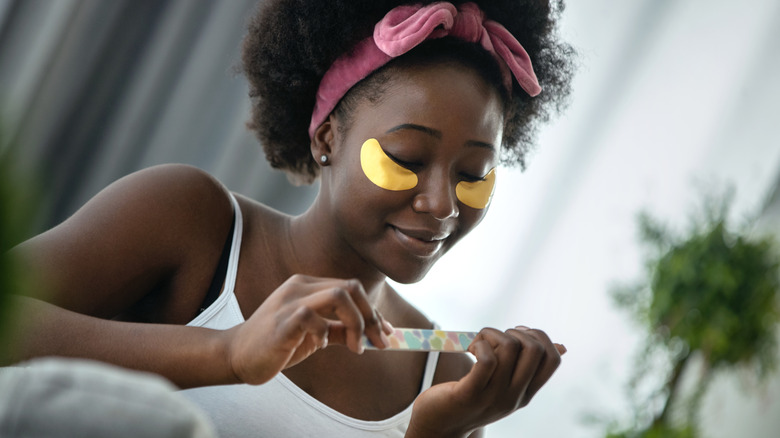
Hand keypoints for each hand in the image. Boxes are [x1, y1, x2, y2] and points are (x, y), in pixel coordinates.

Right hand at [223, 274, 392, 384]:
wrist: (236, 355)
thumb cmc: (277, 345)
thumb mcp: (314, 335)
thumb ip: (339, 330)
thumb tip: (371, 335)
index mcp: (308, 286)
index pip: (351, 288)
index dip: (374, 311)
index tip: (387, 333)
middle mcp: (300, 286)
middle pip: (351, 287)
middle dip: (372, 316)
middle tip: (380, 342)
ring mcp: (289, 301)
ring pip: (339, 295)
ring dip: (356, 323)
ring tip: (356, 347)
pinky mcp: (281, 320)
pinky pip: (313, 317)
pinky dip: (325, 333)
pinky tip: (320, 346)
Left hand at [407, 326, 564, 436]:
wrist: (439, 427)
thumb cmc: (471, 398)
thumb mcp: (503, 386)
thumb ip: (525, 369)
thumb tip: (562, 347)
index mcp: (525, 394)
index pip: (552, 360)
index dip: (539, 337)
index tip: (517, 333)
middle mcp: (514, 396)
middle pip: (534, 350)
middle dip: (515, 332)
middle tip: (495, 338)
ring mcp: (493, 396)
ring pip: (509, 347)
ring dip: (491, 333)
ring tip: (477, 342)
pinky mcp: (469, 393)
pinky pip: (486, 359)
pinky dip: (479, 344)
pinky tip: (469, 348)